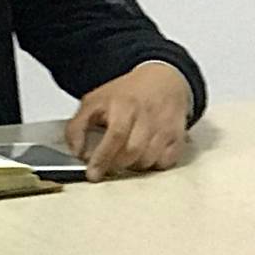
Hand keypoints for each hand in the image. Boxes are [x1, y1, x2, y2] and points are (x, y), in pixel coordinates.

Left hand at [65, 65, 190, 181]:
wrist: (163, 80)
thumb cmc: (127, 94)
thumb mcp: (94, 101)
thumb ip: (78, 125)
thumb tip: (76, 151)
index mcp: (124, 105)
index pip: (115, 136)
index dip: (102, 158)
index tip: (93, 174)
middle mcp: (147, 116)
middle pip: (132, 152)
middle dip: (116, 165)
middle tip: (107, 165)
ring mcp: (165, 127)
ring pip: (148, 160)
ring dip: (133, 165)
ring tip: (125, 155)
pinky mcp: (178, 136)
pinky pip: (165, 162)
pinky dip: (153, 164)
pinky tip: (144, 154)